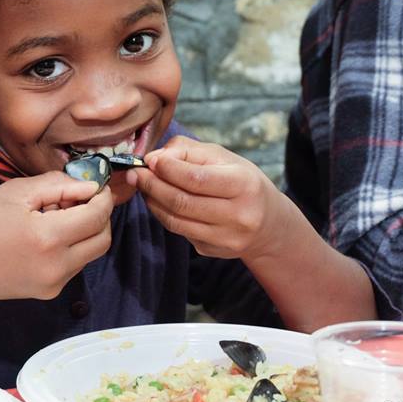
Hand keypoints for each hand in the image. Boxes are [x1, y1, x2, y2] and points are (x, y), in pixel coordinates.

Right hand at [0, 171, 113, 300]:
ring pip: (91, 254)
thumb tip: (91, 186)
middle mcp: (57, 266)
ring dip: (85, 232)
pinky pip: (74, 266)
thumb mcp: (16, 192)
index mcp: (48, 237)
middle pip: (102, 239)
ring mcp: (54, 283)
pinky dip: (72, 247)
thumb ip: (58, 185)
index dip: (102, 197)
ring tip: (56, 217)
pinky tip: (47, 236)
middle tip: (80, 200)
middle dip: (100, 216)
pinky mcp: (48, 292)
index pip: (97, 216)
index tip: (97, 185)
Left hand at [126, 135, 295, 261]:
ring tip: (142, 185)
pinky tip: (158, 201)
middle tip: (135, 173)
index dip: (167, 169)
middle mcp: (238, 215)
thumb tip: (154, 159)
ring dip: (152, 201)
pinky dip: (162, 214)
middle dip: (152, 185)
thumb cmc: (240, 180)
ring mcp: (226, 238)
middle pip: (182, 201)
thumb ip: (186, 150)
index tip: (149, 160)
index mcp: (244, 185)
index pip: (196, 179)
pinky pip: (178, 231)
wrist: (267, 222)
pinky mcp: (212, 250)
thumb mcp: (221, 157)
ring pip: (175, 220)